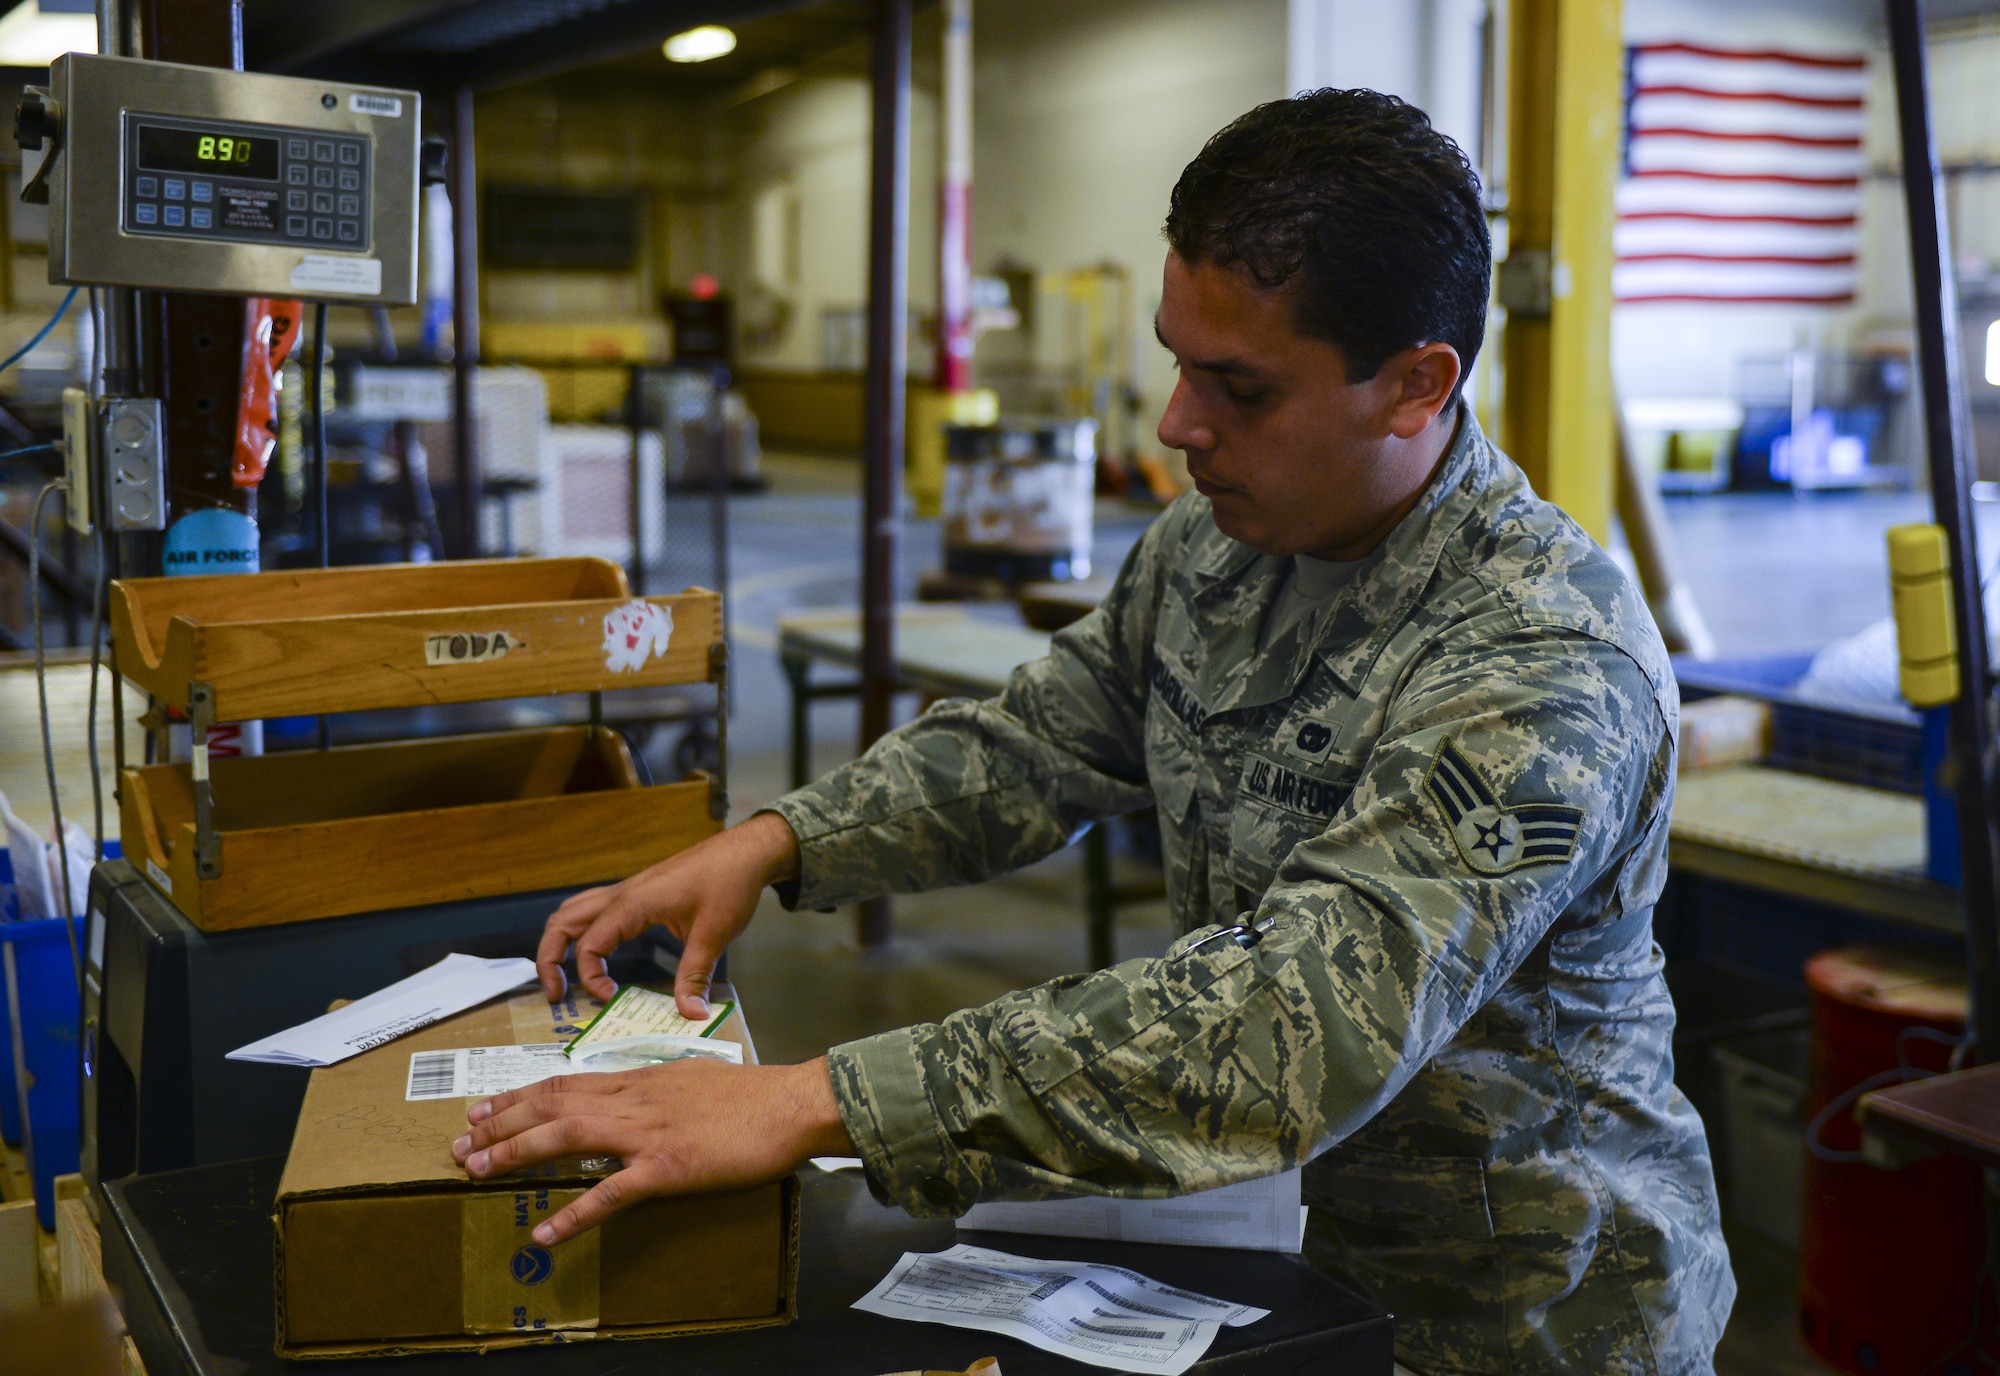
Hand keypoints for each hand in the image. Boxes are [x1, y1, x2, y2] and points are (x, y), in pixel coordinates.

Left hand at [450, 1056, 852, 1244]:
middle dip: (501, 1123)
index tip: (482, 1108)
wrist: (791, 1104)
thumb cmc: (751, 1096)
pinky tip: (546, 1231)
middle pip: (552, 1104)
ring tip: (478, 1172)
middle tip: (460, 1143)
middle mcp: (633, 1100)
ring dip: (517, 1152)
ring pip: (568, 1135)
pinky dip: (574, 1212)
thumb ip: (655, 1088)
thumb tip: (631, 1095)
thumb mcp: (692, 1077)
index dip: (518, 1095)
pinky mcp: (668, 1168)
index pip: (565, 1081)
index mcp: (639, 1079)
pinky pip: (611, 1192)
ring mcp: (647, 1133)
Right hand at [536, 811, 800, 1017]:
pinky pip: (595, 907)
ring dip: (560, 940)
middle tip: (555, 994)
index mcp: (633, 904)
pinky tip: (597, 951)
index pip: (588, 944)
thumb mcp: (713, 935)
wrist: (746, 850)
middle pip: (563, 920)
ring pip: (574, 910)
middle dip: (549, 958)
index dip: (590, 977)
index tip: (610, 999)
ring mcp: (629, 889)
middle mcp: (623, 894)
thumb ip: (696, 976)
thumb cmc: (729, 885)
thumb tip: (691, 1015)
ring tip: (564, 976)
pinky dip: (583, 929)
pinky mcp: (640, 890)